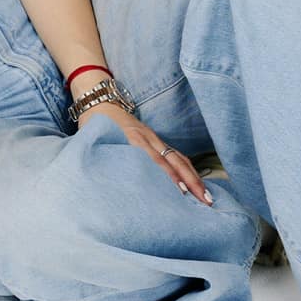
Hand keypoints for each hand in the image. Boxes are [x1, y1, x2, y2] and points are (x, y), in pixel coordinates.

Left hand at [75, 98, 212, 204]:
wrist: (100, 101)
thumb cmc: (94, 126)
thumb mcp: (94, 141)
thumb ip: (102, 159)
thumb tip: (103, 185)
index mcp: (131, 138)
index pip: (154, 160)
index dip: (168, 176)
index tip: (181, 193)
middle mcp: (147, 137)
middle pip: (174, 160)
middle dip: (191, 180)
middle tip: (204, 200)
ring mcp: (154, 137)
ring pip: (179, 158)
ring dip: (194, 177)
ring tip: (206, 196)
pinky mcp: (156, 138)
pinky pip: (176, 154)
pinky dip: (188, 169)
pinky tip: (197, 182)